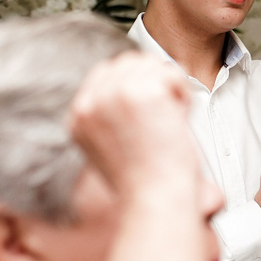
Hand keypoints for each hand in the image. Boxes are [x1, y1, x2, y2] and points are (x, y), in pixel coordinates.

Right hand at [68, 53, 199, 194]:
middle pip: (128, 63)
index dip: (134, 84)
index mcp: (78, 117)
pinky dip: (182, 94)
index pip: (105, 73)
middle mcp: (90, 102)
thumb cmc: (144, 182)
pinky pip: (171, 73)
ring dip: (169, 89)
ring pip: (151, 65)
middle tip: (162, 119)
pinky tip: (177, 119)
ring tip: (169, 121)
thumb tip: (132, 89)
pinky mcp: (139, 91)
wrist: (156, 198)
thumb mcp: (111, 147)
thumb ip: (111, 116)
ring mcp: (112, 94)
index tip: (150, 111)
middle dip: (152, 83)